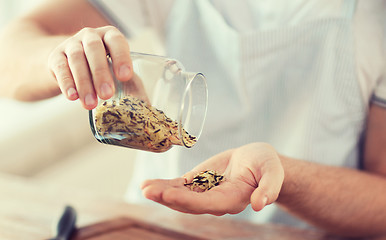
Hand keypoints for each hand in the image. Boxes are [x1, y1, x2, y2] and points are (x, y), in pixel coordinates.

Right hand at [48, 26, 132, 109]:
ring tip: (90, 104)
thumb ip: (122, 78)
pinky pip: (60, 68)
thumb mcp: (113, 67)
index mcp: (109, 36)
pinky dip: (67, 83)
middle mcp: (90, 35)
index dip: (121, 57)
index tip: (125, 77)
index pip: (116, 41)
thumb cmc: (100, 67)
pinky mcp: (55, 55)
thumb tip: (139, 104)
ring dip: (84, 83)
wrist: (69, 62)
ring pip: (77, 59)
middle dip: (101, 73)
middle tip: (107, 94)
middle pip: (94, 49)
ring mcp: (71, 43)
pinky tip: (72, 97)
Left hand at [141, 143, 283, 215]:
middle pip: (189, 203)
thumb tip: (260, 204)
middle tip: (148, 190)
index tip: (169, 194)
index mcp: (233, 199)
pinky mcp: (199, 182)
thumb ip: (268, 188)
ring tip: (144, 187)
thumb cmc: (267, 165)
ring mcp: (205, 192)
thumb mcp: (273, 172)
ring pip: (181, 196)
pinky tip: (149, 184)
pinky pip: (180, 186)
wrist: (258, 161)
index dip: (188, 200)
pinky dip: (164, 184)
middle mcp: (216, 200)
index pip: (208, 203)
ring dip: (162, 192)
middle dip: (168, 197)